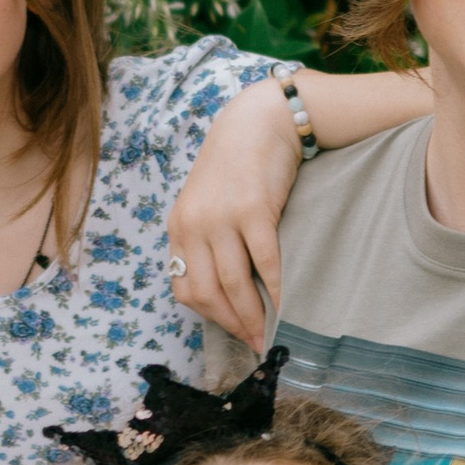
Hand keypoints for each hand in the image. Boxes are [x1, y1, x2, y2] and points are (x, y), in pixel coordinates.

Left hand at [165, 77, 294, 350]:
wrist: (258, 122)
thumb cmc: (238, 166)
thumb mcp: (207, 204)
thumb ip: (208, 240)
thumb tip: (227, 289)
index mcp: (179, 228)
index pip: (185, 288)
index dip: (209, 317)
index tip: (232, 331)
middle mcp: (193, 226)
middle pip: (206, 293)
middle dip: (231, 324)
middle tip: (254, 342)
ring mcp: (221, 219)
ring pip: (233, 284)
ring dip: (252, 316)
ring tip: (268, 334)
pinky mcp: (252, 210)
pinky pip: (264, 262)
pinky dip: (275, 289)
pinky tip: (285, 304)